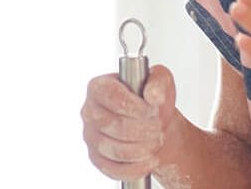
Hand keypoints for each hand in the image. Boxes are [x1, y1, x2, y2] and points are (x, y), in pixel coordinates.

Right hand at [81, 64, 179, 180]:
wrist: (154, 124)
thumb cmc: (151, 102)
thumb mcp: (161, 81)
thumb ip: (158, 81)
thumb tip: (153, 95)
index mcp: (98, 87)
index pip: (111, 96)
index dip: (135, 106)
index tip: (152, 110)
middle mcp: (90, 112)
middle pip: (114, 125)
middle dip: (143, 129)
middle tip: (158, 127)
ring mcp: (91, 137)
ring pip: (116, 149)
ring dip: (143, 148)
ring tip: (156, 141)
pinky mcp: (97, 159)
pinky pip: (115, 169)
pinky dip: (137, 167)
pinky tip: (149, 159)